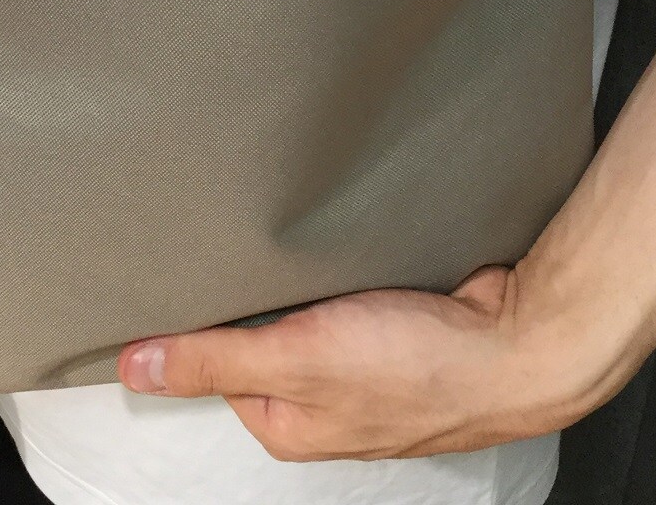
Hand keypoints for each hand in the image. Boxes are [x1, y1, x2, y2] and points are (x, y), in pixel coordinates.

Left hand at [117, 264, 646, 461]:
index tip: (187, 271)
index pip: (216, 365)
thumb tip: (133, 370)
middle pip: (260, 337)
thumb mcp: (298, 358)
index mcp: (286, 421)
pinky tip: (338, 244)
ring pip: (304, 312)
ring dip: (298, 276)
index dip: (198, 320)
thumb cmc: (417, 366)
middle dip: (252, 293)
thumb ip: (215, 359)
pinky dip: (337, 271)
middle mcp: (320, 399)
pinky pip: (345, 295)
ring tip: (290, 233)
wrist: (522, 343)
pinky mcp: (392, 328)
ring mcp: (360, 364)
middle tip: (241, 240)